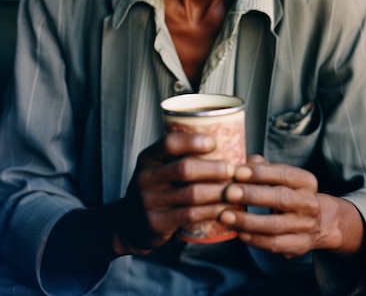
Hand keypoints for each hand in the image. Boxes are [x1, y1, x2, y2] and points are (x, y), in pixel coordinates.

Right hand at [112, 131, 235, 255]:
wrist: (128, 224)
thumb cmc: (156, 189)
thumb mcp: (157, 168)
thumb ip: (180, 157)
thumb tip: (227, 143)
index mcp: (148, 158)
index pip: (170, 143)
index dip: (193, 141)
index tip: (214, 142)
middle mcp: (146, 178)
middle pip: (185, 168)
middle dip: (214, 168)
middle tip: (235, 169)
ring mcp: (150, 202)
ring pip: (192, 194)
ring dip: (219, 191)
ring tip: (236, 188)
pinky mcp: (157, 223)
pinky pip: (190, 215)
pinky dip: (212, 210)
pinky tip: (225, 208)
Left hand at [219, 155, 363, 257]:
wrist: (317, 222)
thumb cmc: (289, 193)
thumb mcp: (281, 177)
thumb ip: (264, 167)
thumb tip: (247, 161)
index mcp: (306, 182)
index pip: (283, 174)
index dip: (260, 173)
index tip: (237, 171)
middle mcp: (309, 203)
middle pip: (280, 199)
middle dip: (252, 195)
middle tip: (228, 193)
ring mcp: (305, 227)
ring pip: (275, 225)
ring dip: (247, 221)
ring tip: (225, 216)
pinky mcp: (298, 246)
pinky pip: (274, 244)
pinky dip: (254, 239)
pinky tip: (239, 232)